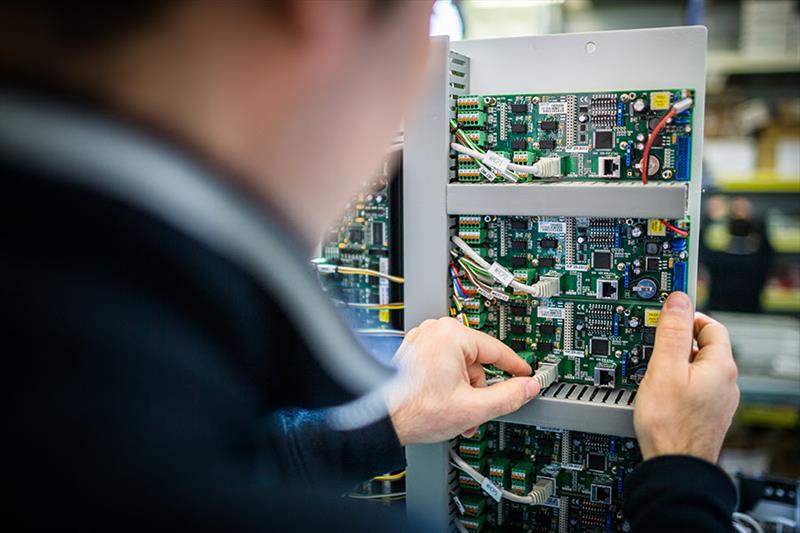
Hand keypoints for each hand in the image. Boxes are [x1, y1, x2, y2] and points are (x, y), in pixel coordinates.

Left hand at [388, 317, 538, 444]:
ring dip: (464, 392)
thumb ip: (508, 397)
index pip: (497, 350)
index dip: (516, 367)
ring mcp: (423, 340)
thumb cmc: (415, 410)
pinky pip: (444, 366)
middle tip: (476, 412)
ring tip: (456, 415)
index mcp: (451, 335)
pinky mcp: (414, 352)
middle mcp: (436, 331)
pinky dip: (449, 385)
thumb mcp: (474, 408)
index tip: (526, 374)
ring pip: (461, 367)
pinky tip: (445, 405)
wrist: (381, 420)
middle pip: (477, 362)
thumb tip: (527, 387)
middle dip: (480, 391)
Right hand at [634, 292, 739, 462]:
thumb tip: (678, 301)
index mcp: (721, 367)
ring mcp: (717, 401)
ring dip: (676, 362)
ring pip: (697, 368)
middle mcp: (726, 383)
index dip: (688, 316)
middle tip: (653, 341)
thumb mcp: (665, 369)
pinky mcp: (705, 415)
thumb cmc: (670, 424)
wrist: (674, 467)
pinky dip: (676, 382)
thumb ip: (672, 332)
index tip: (666, 314)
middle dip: (678, 340)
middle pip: (703, 347)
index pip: (711, 325)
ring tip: (651, 368)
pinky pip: (693, 387)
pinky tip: (658, 391)